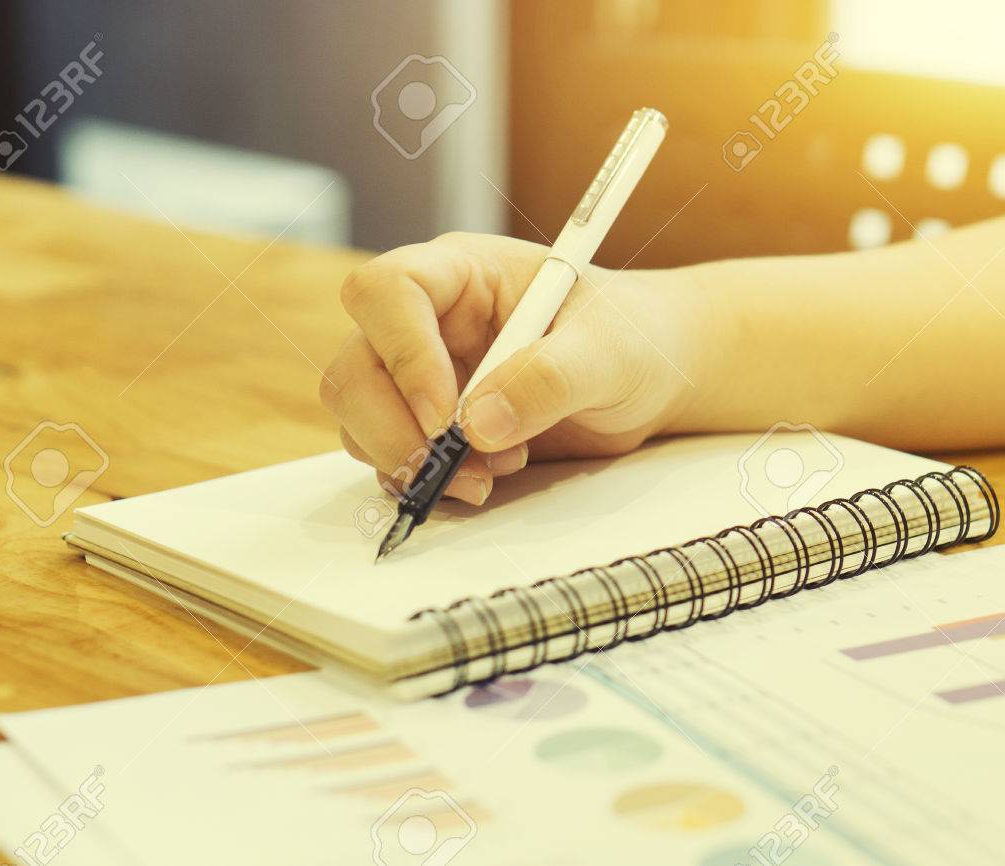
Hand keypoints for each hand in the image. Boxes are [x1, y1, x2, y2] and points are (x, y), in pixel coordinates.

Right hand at [321, 232, 701, 504]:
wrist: (649, 377)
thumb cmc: (633, 336)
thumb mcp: (610, 350)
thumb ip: (551, 378)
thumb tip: (479, 424)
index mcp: (462, 274)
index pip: (388, 291)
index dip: (404, 354)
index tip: (447, 415)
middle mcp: (427, 322)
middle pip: (355, 368)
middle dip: (392, 429)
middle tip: (453, 466)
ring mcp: (421, 377)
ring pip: (359, 419)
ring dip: (411, 462)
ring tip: (490, 473)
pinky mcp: (430, 426)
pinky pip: (390, 458)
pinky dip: (425, 483)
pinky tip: (485, 482)